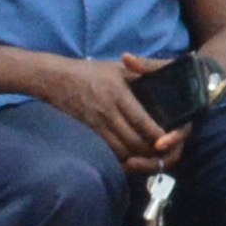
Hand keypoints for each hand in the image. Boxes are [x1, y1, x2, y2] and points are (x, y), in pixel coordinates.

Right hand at [28, 54, 183, 172]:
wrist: (57, 79)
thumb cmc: (91, 72)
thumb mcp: (119, 67)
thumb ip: (144, 68)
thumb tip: (168, 69)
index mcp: (118, 94)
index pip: (140, 119)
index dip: (155, 133)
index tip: (168, 139)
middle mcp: (109, 112)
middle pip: (133, 140)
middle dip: (151, 150)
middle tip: (164, 151)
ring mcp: (98, 124)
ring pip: (122, 150)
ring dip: (138, 157)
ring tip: (152, 156)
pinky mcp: (91, 132)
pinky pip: (110, 151)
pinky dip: (123, 158)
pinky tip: (132, 157)